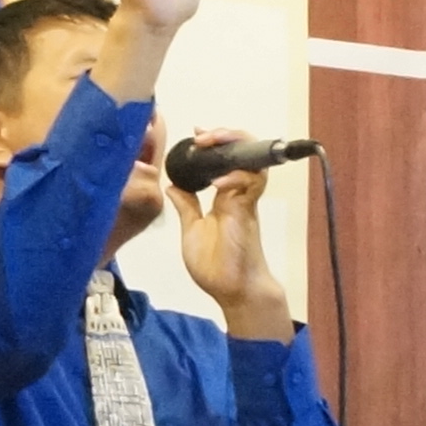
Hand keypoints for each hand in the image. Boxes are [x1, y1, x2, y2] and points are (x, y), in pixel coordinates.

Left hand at [170, 126, 294, 339]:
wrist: (235, 291)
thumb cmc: (215, 266)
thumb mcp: (191, 231)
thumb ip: (186, 207)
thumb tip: (172, 186)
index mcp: (224, 197)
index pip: (224, 160)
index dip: (213, 144)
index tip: (195, 135)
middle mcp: (237, 194)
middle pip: (244, 152)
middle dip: (226, 136)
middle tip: (202, 135)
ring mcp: (245, 201)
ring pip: (253, 161)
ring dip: (234, 147)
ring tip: (212, 142)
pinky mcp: (249, 212)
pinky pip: (252, 185)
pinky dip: (237, 177)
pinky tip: (219, 180)